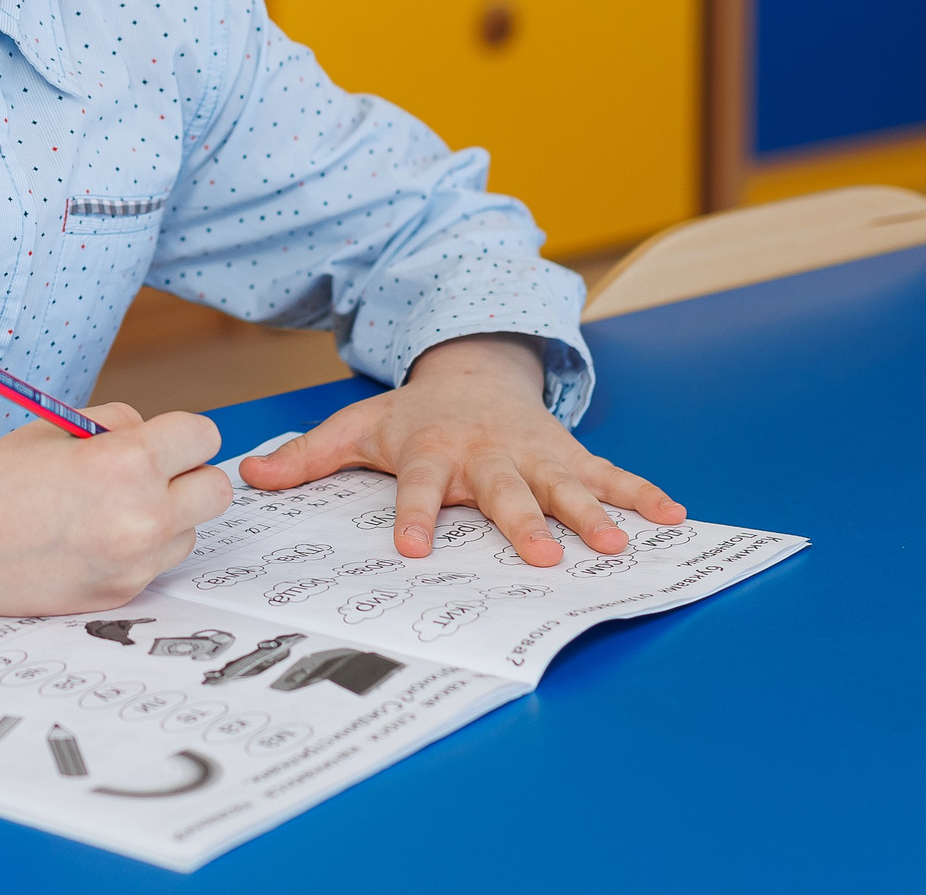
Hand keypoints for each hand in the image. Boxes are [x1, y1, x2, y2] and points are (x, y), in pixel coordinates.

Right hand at [0, 405, 234, 613]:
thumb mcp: (59, 427)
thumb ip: (119, 425)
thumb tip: (156, 435)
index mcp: (128, 462)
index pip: (204, 438)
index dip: (183, 434)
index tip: (164, 440)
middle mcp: (142, 515)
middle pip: (215, 490)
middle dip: (188, 475)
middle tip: (150, 473)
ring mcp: (136, 562)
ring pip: (191, 530)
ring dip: (167, 516)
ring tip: (112, 510)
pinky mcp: (124, 593)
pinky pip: (159, 562)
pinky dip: (141, 548)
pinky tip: (95, 539)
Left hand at [240, 334, 683, 566]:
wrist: (475, 371)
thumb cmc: (415, 415)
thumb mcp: (359, 425)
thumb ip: (310, 455)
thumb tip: (252, 477)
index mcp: (433, 452)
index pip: (418, 487)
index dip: (413, 515)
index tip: (410, 548)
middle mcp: (487, 454)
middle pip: (504, 491)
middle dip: (523, 521)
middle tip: (544, 554)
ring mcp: (534, 455)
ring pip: (564, 484)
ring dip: (590, 512)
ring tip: (613, 542)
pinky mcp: (568, 455)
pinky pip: (610, 473)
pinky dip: (642, 493)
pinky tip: (673, 517)